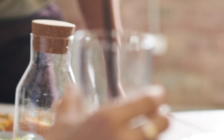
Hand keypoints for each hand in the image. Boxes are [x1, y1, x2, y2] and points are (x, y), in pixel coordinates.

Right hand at [46, 87, 169, 139]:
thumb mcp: (61, 126)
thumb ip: (70, 104)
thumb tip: (73, 89)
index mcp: (108, 118)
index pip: (150, 101)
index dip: (157, 95)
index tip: (156, 95)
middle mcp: (123, 137)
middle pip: (163, 123)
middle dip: (162, 118)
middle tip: (155, 115)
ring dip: (153, 136)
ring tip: (142, 133)